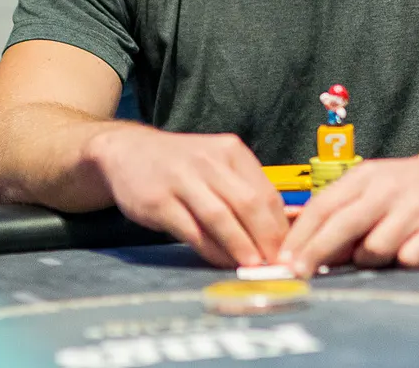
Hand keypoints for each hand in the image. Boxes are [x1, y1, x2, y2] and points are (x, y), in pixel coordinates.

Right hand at [87, 124, 285, 268]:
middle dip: (267, 239)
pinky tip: (222, 261)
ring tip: (255, 267)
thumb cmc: (181, 164)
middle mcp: (208, 161)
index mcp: (230, 151)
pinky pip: (192, 230)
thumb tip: (280, 231)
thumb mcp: (216, 164)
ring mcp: (181, 179)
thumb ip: (244, 190)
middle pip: (248, 204)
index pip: (266, 193)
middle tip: (277, 265)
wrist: (127, 152)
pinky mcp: (159, 200)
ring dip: (241, 246)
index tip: (290, 252)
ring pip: (221, 217)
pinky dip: (211, 249)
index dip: (281, 227)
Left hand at [277, 148, 418, 276]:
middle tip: (297, 275)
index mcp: (364, 178)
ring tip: (376, 253)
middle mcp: (387, 190)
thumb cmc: (404, 187)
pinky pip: (410, 259)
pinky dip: (403, 262)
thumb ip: (340, 213)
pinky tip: (407, 253)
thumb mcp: (369, 187)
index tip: (282, 260)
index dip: (300, 236)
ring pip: (375, 249)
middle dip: (315, 253)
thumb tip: (302, 249)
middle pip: (342, 226)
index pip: (323, 206)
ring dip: (367, 260)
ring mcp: (414, 209)